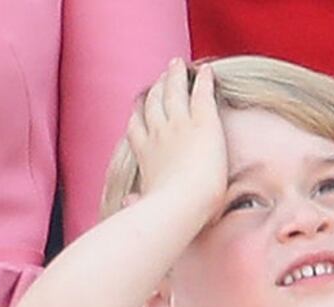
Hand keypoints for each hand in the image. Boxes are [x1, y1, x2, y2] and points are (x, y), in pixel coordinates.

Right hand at [126, 59, 227, 218]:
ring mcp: (180, 124)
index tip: (140, 106)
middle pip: (153, 102)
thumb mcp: (142, 206)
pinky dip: (203, 80)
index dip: (138, 114)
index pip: (136, 127)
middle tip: (161, 77)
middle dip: (157, 88)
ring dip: (175, 76)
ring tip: (177, 66)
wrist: (181, 206)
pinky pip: (202, 93)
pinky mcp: (203, 121)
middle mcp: (158, 133)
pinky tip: (206, 70)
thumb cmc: (163, 213)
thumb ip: (134, 202)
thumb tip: (126, 203)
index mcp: (144, 153)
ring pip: (175, 90)